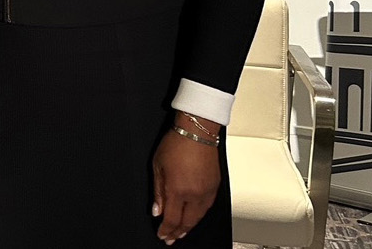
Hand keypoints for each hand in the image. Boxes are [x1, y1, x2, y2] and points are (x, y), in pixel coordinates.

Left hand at [152, 114, 221, 243]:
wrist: (197, 132)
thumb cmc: (176, 144)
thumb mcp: (157, 166)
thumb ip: (157, 191)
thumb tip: (156, 210)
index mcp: (177, 189)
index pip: (171, 219)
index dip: (166, 230)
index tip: (162, 234)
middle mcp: (194, 194)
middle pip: (187, 222)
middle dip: (178, 233)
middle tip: (171, 238)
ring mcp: (207, 192)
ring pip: (198, 217)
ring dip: (189, 226)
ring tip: (181, 231)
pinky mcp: (215, 187)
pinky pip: (207, 208)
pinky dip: (199, 216)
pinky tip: (194, 217)